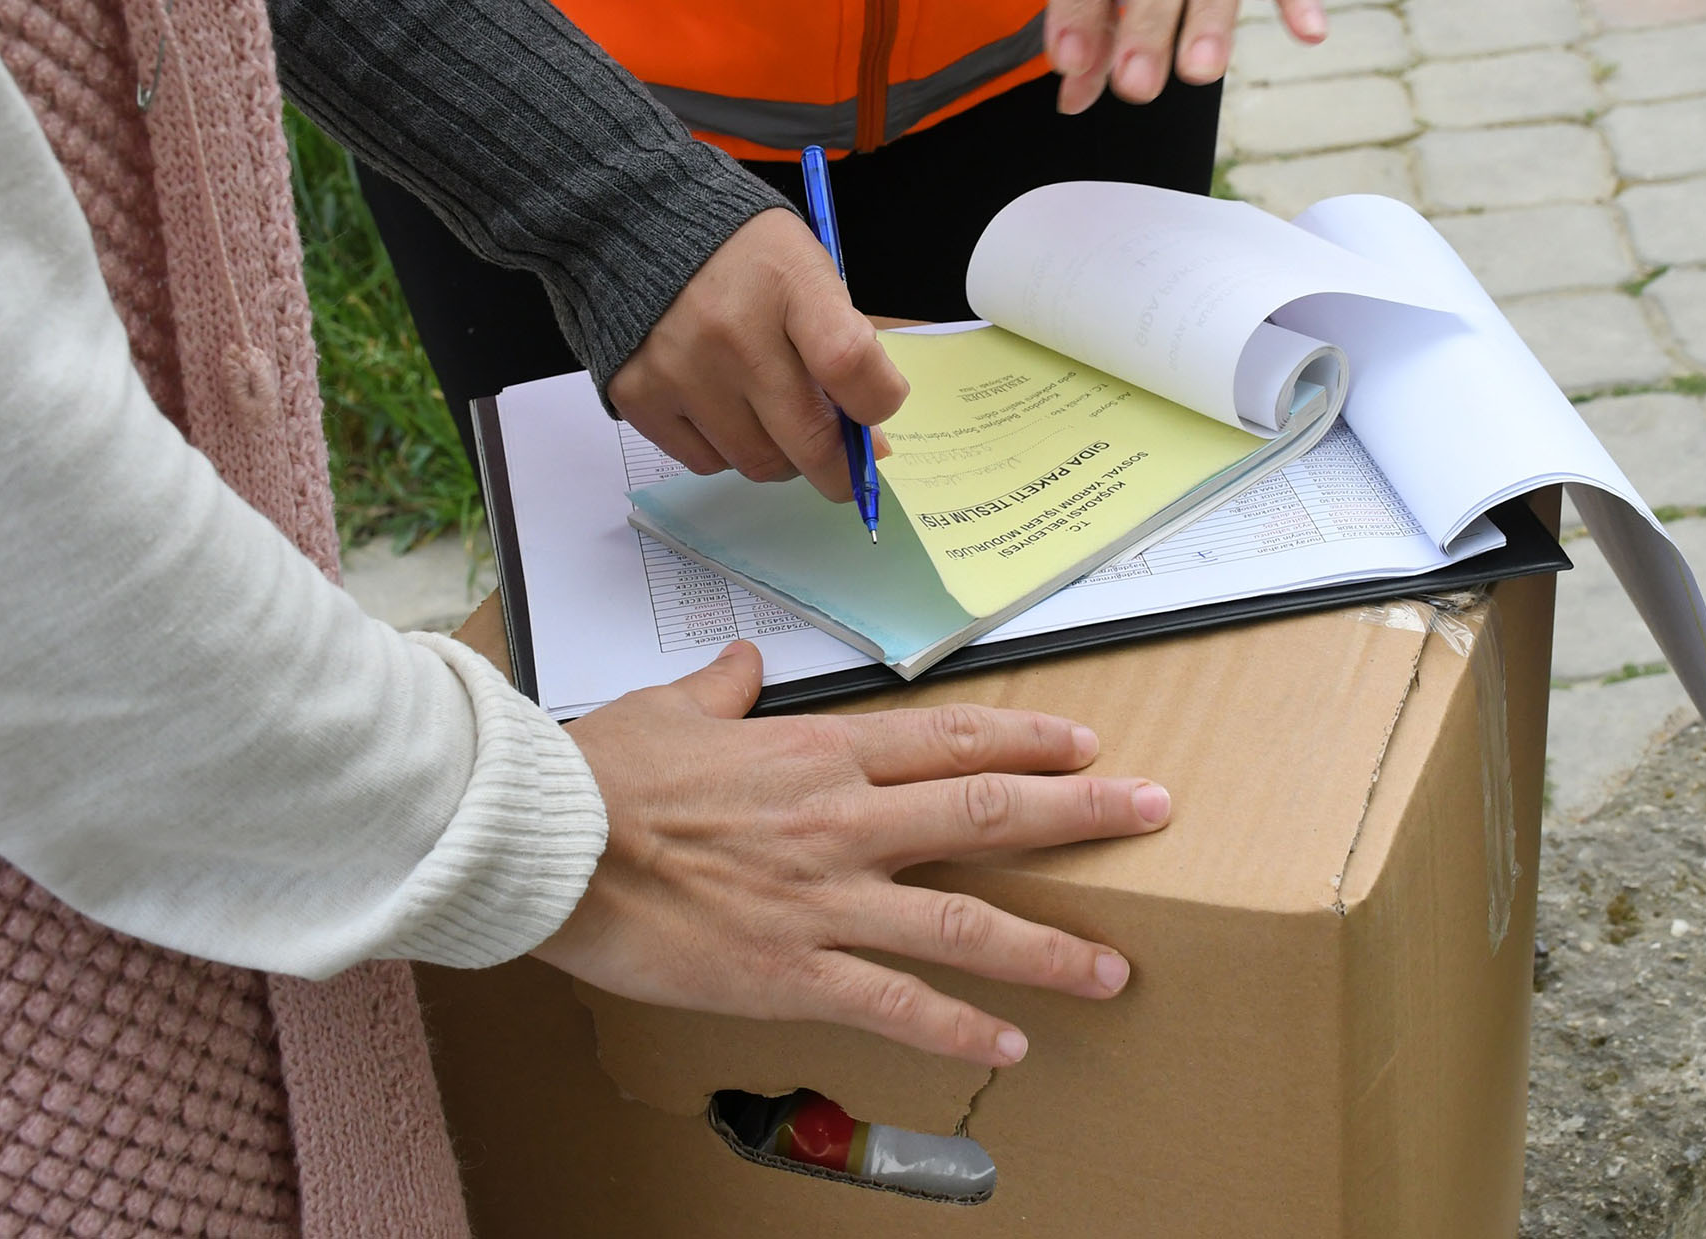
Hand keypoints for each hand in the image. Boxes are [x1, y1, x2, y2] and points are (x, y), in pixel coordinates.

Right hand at [537, 642, 1171, 1068]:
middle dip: (1083, 813)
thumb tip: (743, 662)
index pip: (949, 739)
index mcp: (817, 754)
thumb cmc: (604, 774)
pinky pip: (894, 1003)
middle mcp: (841, 821)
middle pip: (987, 812)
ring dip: (1048, 945)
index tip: (1086, 744)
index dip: (1028, 739)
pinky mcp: (792, 970)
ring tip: (1115, 967)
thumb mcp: (669, 708)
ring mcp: (824, 899)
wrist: (551, 841)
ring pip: (963, 921)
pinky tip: (1009, 1044)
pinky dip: (958, 1026)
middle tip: (1155, 811)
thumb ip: (722, 685)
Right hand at [607, 208, 907, 499]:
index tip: (876, 413)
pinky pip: (705, 461)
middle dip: (841, 469)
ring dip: (780, 456)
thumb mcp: (806, 272)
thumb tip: (865, 438)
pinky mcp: (637, 397)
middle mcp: (731, 331)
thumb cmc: (744, 258)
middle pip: (808, 440)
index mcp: (788, 282)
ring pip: (757, 463)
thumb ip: (842, 345)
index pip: (848, 362)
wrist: (638, 229)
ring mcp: (679, 370)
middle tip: (844, 467)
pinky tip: (724, 411)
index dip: (876, 403)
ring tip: (772, 418)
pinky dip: (726, 450)